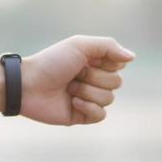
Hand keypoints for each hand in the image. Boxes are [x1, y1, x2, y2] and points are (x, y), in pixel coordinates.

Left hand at [20, 35, 135, 125]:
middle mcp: (94, 80)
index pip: (119, 64)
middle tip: (73, 75)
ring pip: (109, 98)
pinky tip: (72, 103)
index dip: (106, 63)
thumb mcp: (80, 45)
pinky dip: (88, 108)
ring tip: (69, 89)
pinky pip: (101, 115)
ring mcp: (89, 99)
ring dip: (87, 92)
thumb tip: (133, 57)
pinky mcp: (82, 116)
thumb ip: (108, 46)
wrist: (28, 86)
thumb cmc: (51, 62)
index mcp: (95, 62)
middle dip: (94, 78)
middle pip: (117, 82)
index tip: (87, 60)